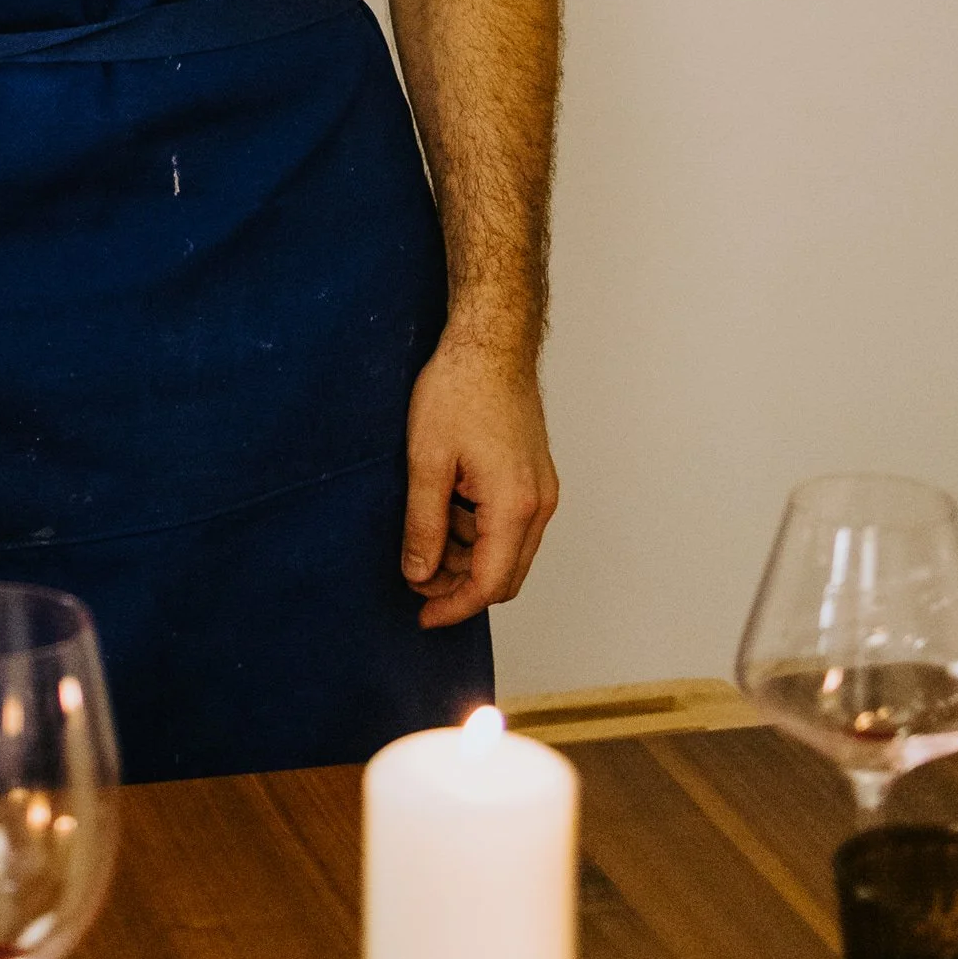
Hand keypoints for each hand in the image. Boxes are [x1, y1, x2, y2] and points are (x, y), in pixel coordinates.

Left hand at [401, 333, 558, 629]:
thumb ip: (424, 525)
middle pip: (504, 575)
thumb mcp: (427, 461)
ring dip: (467, 556)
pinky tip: (446, 507)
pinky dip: (479, 531)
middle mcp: (539, 504)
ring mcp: (541, 489)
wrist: (491, 341)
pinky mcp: (535, 476)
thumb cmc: (459, 389)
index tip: (422, 616)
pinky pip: (510, 524)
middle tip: (416, 578)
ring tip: (424, 532)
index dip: (454, 607)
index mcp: (515, 505)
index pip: (489, 584)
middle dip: (459, 586)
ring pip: (507, 551)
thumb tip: (419, 575)